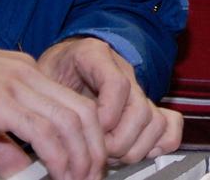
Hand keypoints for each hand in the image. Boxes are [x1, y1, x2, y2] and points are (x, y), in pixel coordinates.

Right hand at [0, 33, 105, 179]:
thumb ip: (3, 144)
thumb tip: (21, 172)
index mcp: (27, 72)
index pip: (76, 103)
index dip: (90, 138)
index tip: (89, 165)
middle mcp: (28, 73)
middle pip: (83, 113)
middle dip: (94, 151)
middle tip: (92, 178)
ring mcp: (15, 83)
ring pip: (68, 122)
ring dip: (79, 158)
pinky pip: (41, 130)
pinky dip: (56, 156)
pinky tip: (56, 174)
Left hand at [38, 37, 180, 163]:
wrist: (62, 60)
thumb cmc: (52, 69)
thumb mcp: (40, 75)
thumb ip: (48, 97)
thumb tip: (51, 135)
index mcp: (93, 54)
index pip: (117, 84)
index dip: (107, 115)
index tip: (91, 130)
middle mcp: (122, 69)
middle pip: (139, 108)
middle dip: (117, 141)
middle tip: (96, 150)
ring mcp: (137, 87)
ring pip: (154, 121)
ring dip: (132, 147)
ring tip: (108, 154)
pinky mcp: (146, 105)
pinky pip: (169, 124)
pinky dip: (158, 144)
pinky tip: (133, 151)